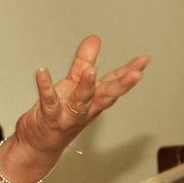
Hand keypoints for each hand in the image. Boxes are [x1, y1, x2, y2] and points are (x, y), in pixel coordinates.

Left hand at [12, 35, 149, 157]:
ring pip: (81, 100)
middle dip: (122, 84)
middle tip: (136, 73)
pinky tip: (41, 72)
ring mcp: (69, 115)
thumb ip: (82, 61)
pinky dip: (45, 86)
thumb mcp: (72, 85)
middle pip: (106, 95)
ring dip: (87, 86)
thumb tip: (94, 39)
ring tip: (91, 70)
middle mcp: (85, 108)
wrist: (39, 143)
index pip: (114, 83)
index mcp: (93, 99)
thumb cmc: (58, 113)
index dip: (129, 72)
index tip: (144, 60)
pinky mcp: (50, 117)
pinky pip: (48, 101)